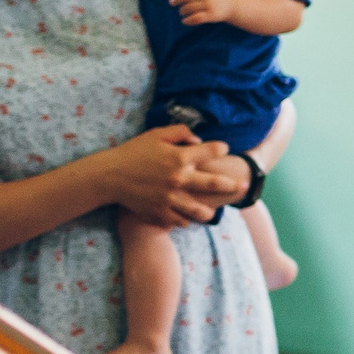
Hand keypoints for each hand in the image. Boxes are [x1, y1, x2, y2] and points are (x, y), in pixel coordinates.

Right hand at [101, 126, 243, 227]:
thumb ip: (180, 132)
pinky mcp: (161, 212)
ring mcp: (171, 198)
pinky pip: (181, 221)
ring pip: (201, 210)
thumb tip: (199, 141)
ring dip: (211, 211)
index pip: (212, 151)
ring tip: (214, 211)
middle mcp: (179, 179)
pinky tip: (189, 217)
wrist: (110, 176)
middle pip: (215, 184)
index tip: (224, 148)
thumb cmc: (133, 152)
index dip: (220, 148)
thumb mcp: (156, 134)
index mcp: (179, 157)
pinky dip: (186, 219)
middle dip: (232, 185)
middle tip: (243, 186)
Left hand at [170, 0, 236, 25]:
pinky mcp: (212, 15)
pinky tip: (184, 21)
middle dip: (176, 0)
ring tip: (181, 12)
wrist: (232, 4)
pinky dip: (188, 21)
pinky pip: (196, 18)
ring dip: (182, 11)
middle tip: (172, 3)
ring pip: (189, 8)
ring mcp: (210, 4)